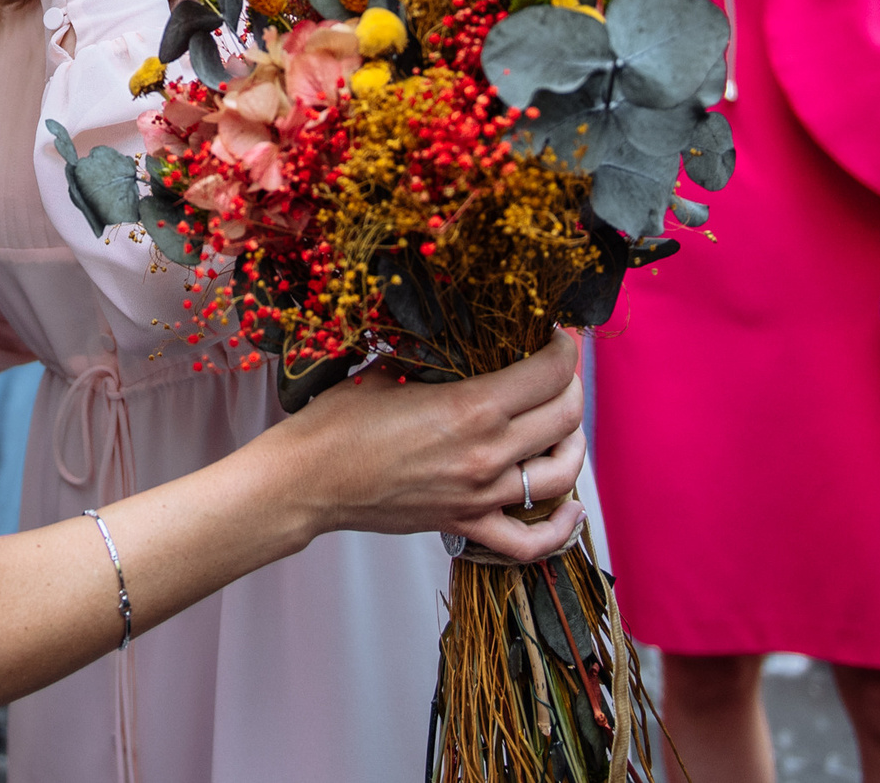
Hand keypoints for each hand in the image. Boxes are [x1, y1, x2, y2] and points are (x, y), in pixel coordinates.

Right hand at [267, 331, 587, 562]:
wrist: (306, 482)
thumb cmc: (338, 424)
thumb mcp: (389, 371)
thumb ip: (436, 359)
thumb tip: (461, 342)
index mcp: (470, 407)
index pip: (548, 372)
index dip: (565, 347)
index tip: (559, 336)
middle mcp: (486, 453)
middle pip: (564, 416)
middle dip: (571, 385)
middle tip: (558, 370)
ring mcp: (480, 495)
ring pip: (560, 473)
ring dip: (573, 443)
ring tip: (564, 425)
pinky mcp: (466, 525)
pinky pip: (529, 542)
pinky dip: (559, 529)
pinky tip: (570, 507)